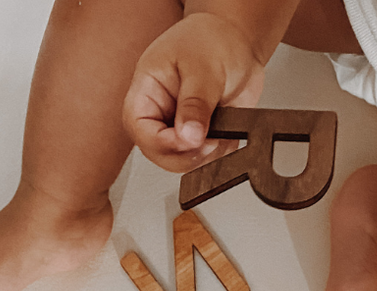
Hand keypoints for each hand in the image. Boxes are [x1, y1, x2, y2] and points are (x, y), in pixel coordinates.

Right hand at [123, 13, 265, 172]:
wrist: (237, 43)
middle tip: (211, 142)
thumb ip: (195, 103)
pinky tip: (228, 136)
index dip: (161, 142)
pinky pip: (204, 161)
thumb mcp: (202, 68)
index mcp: (146, 90)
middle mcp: (159, 114)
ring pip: (182, 162)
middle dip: (186, 156)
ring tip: (223, 135)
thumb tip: (188, 135)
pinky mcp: (199, 138)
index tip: (190, 140)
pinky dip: (219, 155)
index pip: (139, 127)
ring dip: (206, 157)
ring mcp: (179, 129)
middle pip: (158, 153)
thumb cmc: (211, 41)